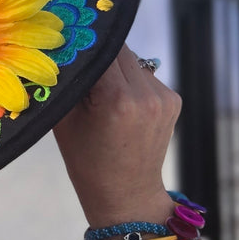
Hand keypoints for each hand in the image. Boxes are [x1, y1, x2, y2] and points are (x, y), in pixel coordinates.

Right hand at [52, 46, 181, 228]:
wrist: (127, 193)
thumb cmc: (86, 161)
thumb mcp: (64, 121)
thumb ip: (66, 83)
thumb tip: (65, 49)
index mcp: (117, 100)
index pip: (100, 49)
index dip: (83, 46)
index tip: (69, 47)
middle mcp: (146, 94)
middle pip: (120, 50)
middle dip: (100, 56)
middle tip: (83, 71)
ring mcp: (164, 97)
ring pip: (134, 61)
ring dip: (117, 68)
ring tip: (104, 94)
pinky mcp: (174, 100)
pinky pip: (146, 76)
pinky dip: (131, 81)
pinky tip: (122, 105)